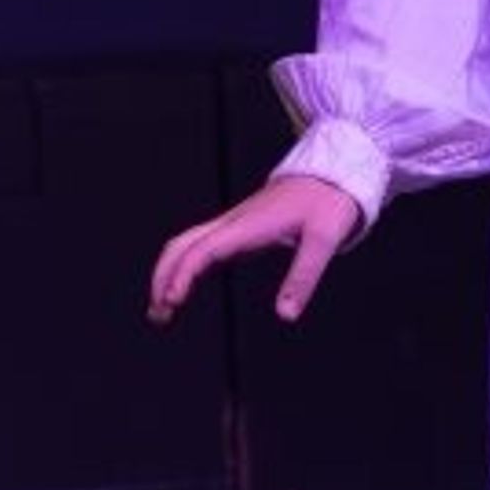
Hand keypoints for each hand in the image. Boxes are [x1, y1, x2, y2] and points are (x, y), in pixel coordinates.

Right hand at [147, 172, 363, 327]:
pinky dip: (184, 268)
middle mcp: (233, 224)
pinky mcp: (237, 230)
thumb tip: (286, 315)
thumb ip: (303, 279)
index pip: (203, 249)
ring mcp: (232, 225)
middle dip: (162, 278)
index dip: (183, 274)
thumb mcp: (323, 241)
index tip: (172, 301)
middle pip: (181, 245)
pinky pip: (200, 247)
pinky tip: (183, 289)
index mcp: (248, 226)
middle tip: (158, 315)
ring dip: (167, 272)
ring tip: (162, 309)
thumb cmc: (327, 204)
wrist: (331, 174)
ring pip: (185, 244)